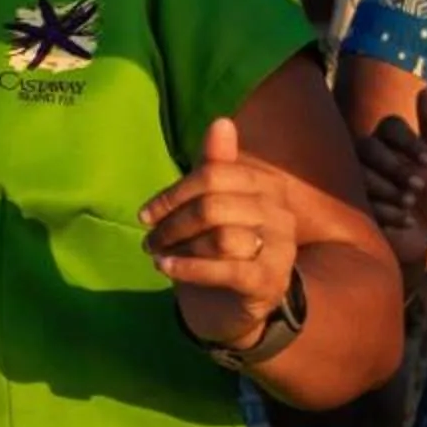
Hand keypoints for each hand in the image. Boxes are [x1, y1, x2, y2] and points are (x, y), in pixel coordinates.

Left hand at [143, 117, 301, 350]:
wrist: (240, 306)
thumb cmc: (223, 250)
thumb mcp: (214, 208)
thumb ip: (216, 167)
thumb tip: (222, 120)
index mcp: (268, 187)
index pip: (216, 175)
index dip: (175, 192)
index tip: (146, 214)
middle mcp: (281, 214)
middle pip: (215, 205)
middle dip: (172, 223)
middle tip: (150, 239)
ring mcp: (280, 249)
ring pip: (221, 237)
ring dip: (178, 246)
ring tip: (157, 255)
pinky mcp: (270, 282)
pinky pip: (226, 270)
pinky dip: (189, 268)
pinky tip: (166, 268)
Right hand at [356, 88, 426, 273]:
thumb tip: (426, 88)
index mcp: (392, 143)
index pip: (389, 126)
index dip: (409, 141)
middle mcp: (369, 158)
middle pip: (368, 146)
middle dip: (396, 167)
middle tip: (419, 187)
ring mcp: (355, 181)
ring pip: (358, 172)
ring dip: (388, 189)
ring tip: (410, 205)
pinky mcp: (349, 207)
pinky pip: (355, 201)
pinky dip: (384, 211)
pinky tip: (403, 221)